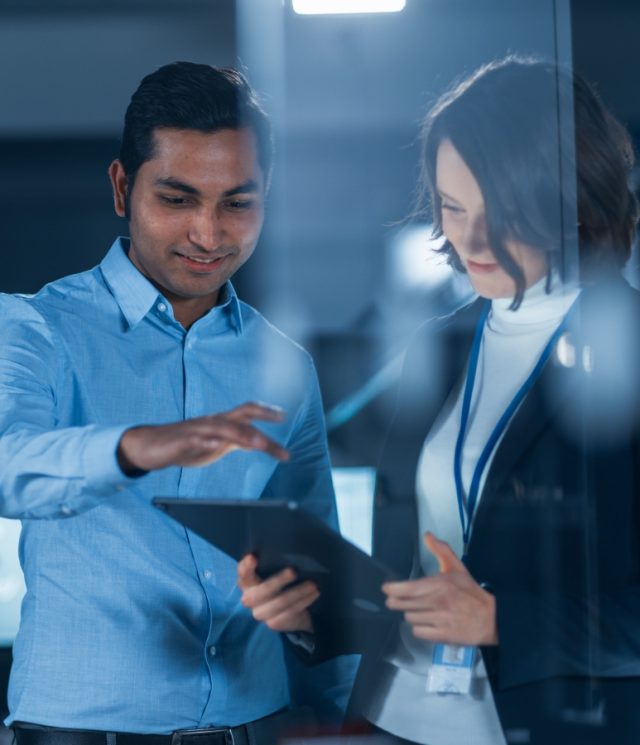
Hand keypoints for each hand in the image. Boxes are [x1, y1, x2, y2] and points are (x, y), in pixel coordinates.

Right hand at [117, 401, 288, 473]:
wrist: (149, 446)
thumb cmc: (185, 444)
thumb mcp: (217, 444)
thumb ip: (237, 441)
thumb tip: (259, 442)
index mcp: (222, 422)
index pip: (248, 412)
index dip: (265, 411)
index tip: (283, 415)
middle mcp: (213, 421)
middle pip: (241, 414)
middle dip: (261, 416)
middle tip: (280, 422)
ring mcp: (198, 429)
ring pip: (223, 428)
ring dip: (243, 434)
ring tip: (260, 443)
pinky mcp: (182, 441)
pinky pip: (196, 439)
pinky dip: (208, 442)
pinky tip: (217, 446)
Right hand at [238, 554, 318, 632]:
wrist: (289, 609)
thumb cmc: (280, 582)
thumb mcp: (275, 571)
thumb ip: (276, 563)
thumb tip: (291, 551)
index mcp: (247, 582)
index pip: (243, 573)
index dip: (246, 566)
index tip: (254, 557)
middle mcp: (249, 598)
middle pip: (262, 590)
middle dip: (279, 580)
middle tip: (294, 571)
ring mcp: (260, 613)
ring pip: (279, 603)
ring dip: (298, 592)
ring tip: (313, 584)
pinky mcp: (273, 623)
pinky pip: (289, 613)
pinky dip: (303, 602)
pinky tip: (314, 594)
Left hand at [382, 532, 497, 645]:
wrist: (491, 618)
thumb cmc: (471, 593)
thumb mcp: (456, 567)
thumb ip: (440, 550)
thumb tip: (427, 536)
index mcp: (440, 585)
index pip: (409, 589)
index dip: (393, 589)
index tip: (386, 588)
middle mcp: (438, 603)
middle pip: (404, 605)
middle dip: (396, 602)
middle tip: (394, 599)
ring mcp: (440, 621)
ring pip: (410, 618)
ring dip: (410, 613)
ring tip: (416, 609)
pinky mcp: (442, 636)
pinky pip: (418, 632)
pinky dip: (419, 627)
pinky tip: (424, 621)